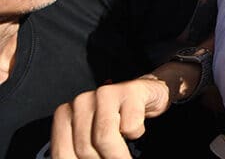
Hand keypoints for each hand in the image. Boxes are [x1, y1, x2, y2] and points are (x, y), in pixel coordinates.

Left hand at [50, 76, 171, 158]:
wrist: (143, 93)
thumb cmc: (115, 119)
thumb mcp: (92, 136)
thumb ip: (82, 151)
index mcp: (65, 115)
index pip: (63, 154)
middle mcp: (81, 101)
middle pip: (84, 148)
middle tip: (115, 158)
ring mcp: (105, 94)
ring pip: (104, 137)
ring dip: (118, 155)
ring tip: (125, 157)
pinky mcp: (130, 91)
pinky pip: (130, 126)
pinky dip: (137, 133)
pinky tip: (136, 125)